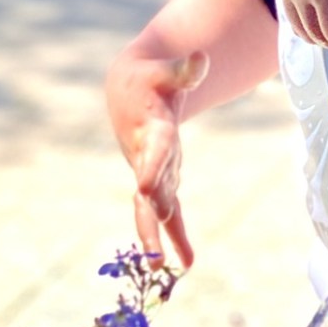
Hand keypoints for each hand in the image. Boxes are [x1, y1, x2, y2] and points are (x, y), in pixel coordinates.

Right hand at [105, 48, 209, 269]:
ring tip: (159, 268)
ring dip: (157, 236)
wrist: (125, 93)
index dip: (151, 168)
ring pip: (151, 208)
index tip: (145, 188)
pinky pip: (166, 211)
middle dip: (151, 215)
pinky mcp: (158, 180)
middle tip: (152, 244)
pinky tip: (185, 263)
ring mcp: (150, 171)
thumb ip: (185, 70)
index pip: (154, 150)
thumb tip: (202, 58)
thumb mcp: (166, 71)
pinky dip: (175, 236)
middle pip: (149, 189)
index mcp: (150, 129)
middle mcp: (146, 156)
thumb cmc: (150, 80)